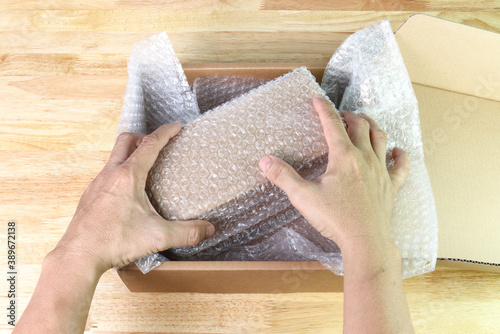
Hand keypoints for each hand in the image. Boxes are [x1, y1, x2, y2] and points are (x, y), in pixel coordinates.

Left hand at [49, 122, 214, 273]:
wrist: (78, 256)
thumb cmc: (113, 242)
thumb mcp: (157, 236)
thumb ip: (186, 232)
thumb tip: (208, 229)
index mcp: (128, 177)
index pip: (150, 145)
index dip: (165, 132)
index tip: (176, 126)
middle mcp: (110, 175)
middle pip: (126, 140)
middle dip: (144, 136)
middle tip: (158, 143)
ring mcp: (97, 184)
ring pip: (114, 156)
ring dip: (130, 154)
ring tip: (145, 166)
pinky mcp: (90, 196)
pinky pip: (106, 174)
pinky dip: (120, 172)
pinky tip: (128, 192)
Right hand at [259, 96, 410, 252]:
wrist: (365, 241)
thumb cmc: (335, 219)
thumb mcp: (303, 197)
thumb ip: (283, 177)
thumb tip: (265, 161)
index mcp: (344, 157)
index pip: (333, 124)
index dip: (324, 109)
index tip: (317, 99)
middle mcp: (365, 158)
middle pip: (360, 126)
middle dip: (349, 116)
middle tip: (341, 115)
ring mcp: (381, 171)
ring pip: (380, 138)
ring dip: (372, 126)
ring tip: (365, 121)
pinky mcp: (391, 186)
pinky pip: (401, 165)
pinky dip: (400, 155)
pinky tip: (397, 151)